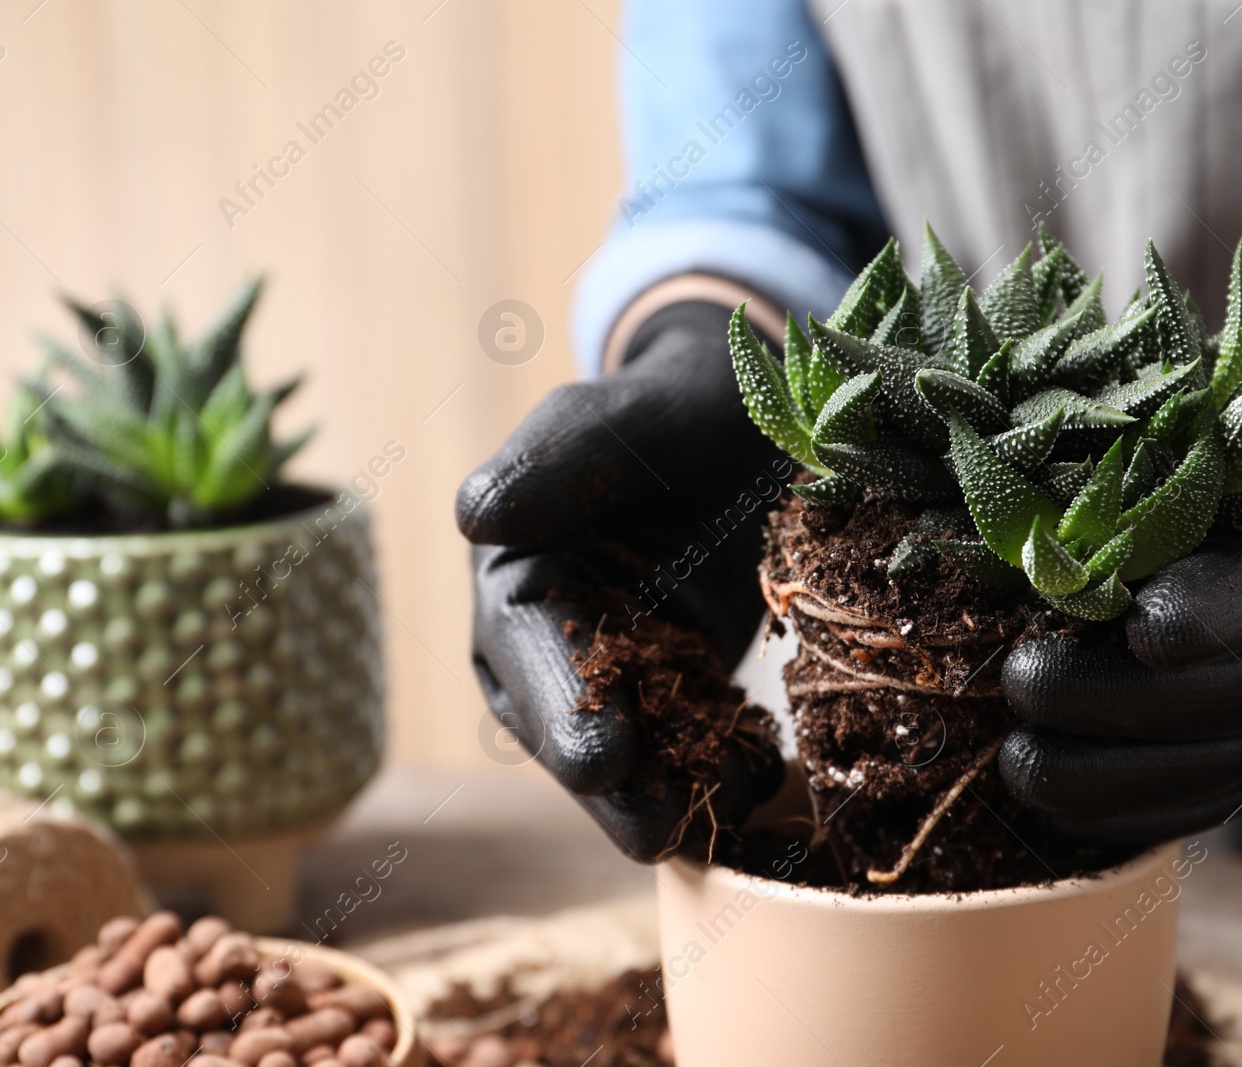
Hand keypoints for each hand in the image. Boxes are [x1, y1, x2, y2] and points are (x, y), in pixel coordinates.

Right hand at [457, 301, 786, 859]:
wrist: (740, 423)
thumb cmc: (664, 410)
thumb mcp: (612, 418)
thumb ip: (552, 460)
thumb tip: (476, 515)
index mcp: (516, 586)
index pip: (525, 663)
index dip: (563, 713)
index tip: (605, 757)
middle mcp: (553, 652)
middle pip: (575, 737)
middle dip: (621, 786)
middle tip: (667, 822)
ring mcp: (622, 682)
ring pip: (639, 764)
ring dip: (682, 790)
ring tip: (737, 792)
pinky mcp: (684, 696)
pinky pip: (697, 753)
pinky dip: (727, 768)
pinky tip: (766, 767)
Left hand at [997, 434, 1241, 843]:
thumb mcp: (1235, 482)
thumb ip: (1157, 508)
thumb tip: (1033, 541)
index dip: (1186, 617)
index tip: (1114, 618)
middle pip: (1213, 702)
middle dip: (1098, 700)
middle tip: (1019, 678)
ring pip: (1201, 777)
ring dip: (1092, 775)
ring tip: (1014, 753)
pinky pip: (1194, 817)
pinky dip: (1115, 819)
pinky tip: (1050, 802)